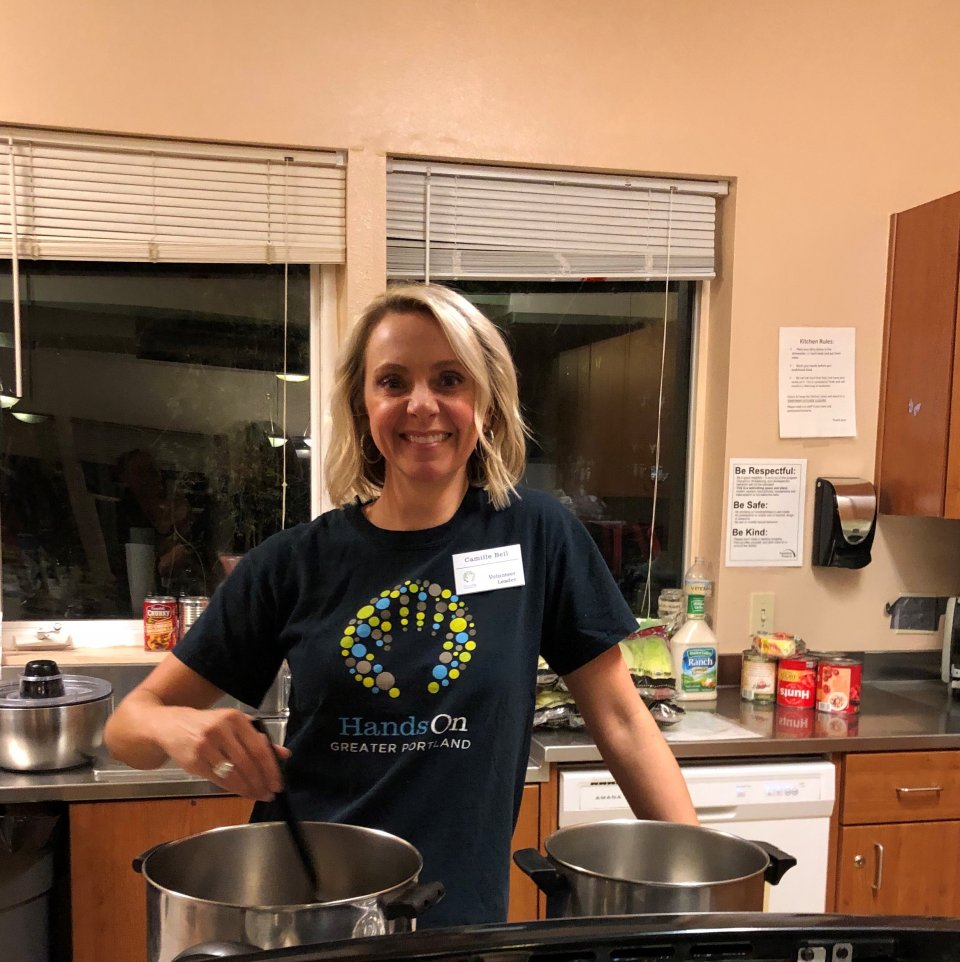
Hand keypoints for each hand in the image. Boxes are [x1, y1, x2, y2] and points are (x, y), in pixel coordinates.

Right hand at [157, 707, 291, 801]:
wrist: (171, 725)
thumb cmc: (209, 724)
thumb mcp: (234, 724)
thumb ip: (259, 738)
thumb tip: (284, 755)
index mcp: (235, 718)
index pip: (258, 747)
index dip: (270, 768)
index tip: (278, 783)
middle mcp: (220, 730)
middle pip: (247, 762)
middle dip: (261, 781)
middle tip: (269, 794)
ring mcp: (205, 746)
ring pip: (232, 773)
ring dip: (248, 788)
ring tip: (258, 795)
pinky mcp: (193, 762)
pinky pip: (217, 779)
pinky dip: (232, 788)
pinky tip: (241, 792)